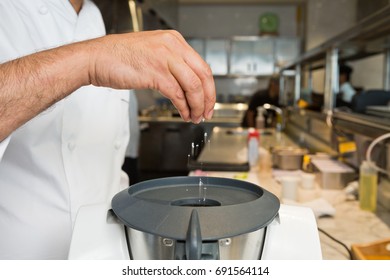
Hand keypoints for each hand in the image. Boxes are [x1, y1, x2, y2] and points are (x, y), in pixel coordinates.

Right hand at [88, 30, 215, 122]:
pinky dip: (183, 107)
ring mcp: (164, 58)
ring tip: (195, 116)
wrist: (95, 58)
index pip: (202, 65)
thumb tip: (186, 83)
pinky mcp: (154, 73)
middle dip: (208, 98)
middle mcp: (172, 46)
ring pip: (192, 86)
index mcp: (174, 40)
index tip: (209, 100)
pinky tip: (183, 114)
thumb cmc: (119, 57)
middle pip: (202, 75)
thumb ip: (171, 63)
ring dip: (197, 105)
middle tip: (207, 112)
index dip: (209, 87)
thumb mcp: (152, 52)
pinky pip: (177, 94)